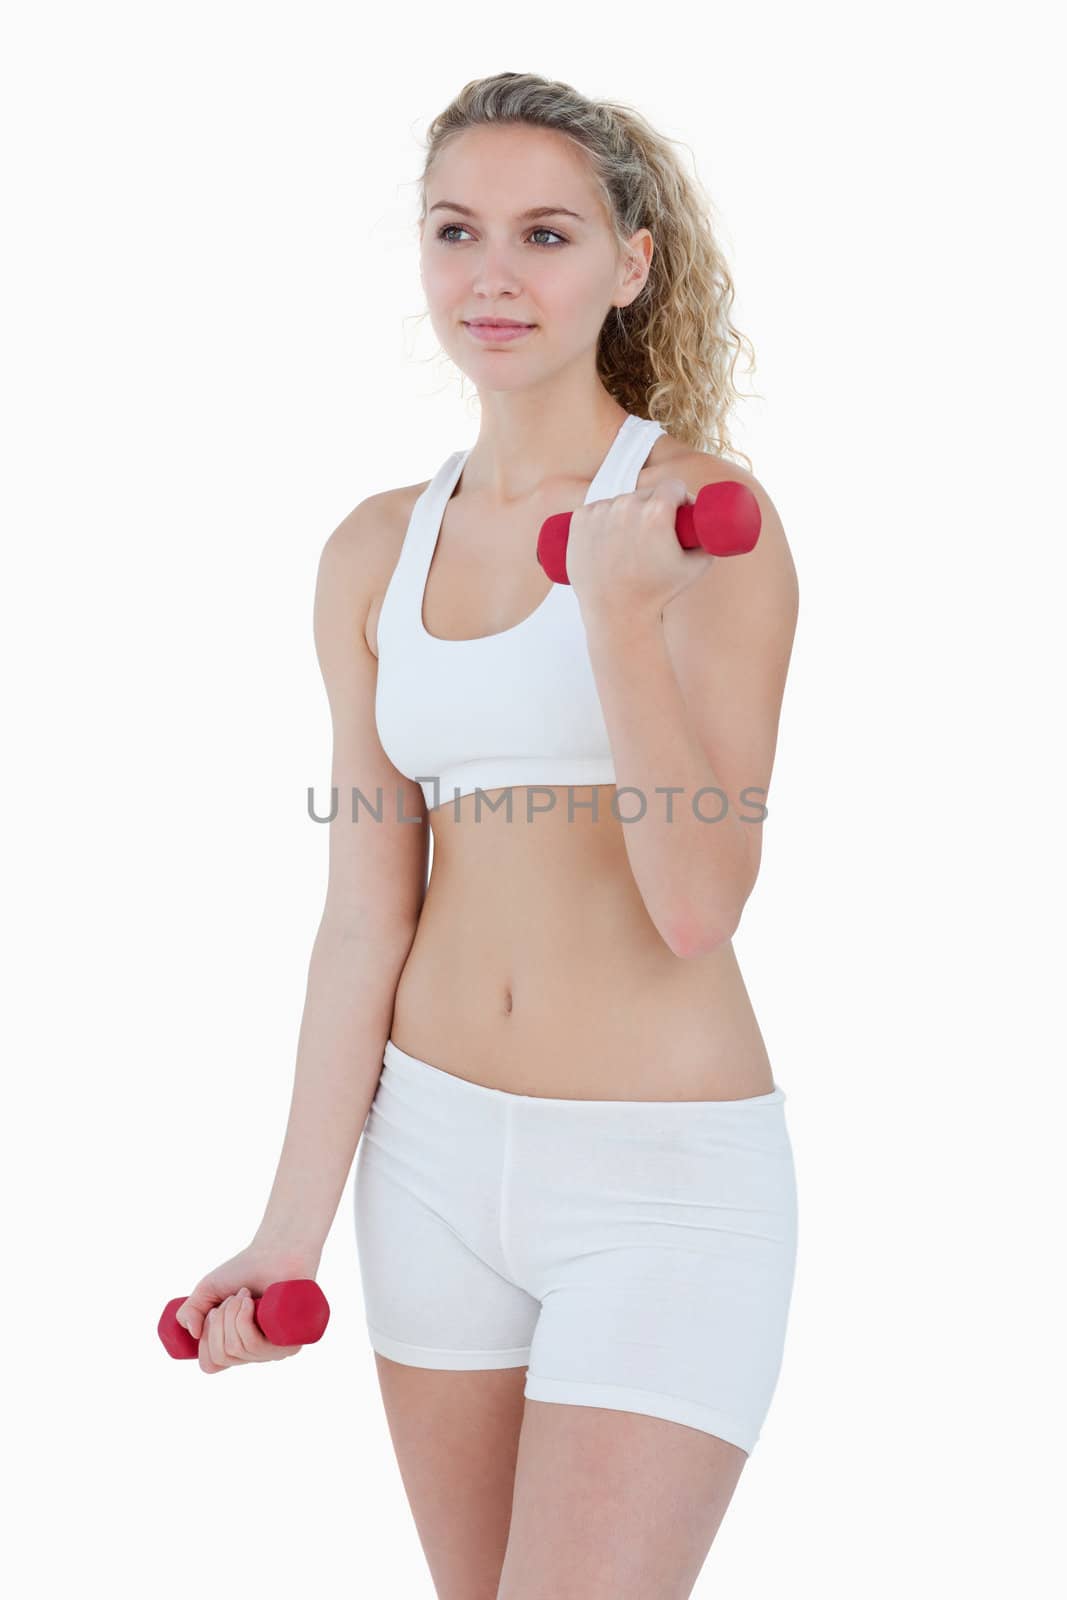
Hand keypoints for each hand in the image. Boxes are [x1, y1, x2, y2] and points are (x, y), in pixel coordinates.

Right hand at [175, 1239, 321, 1374]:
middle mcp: (256, 1353)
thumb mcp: (207, 1290)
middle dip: (218, 1320)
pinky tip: (251, 1301)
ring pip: (235, 1348)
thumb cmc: (246, 1269)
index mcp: (238, 1346)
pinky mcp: (290, 1343)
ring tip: (245, 1295)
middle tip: (233, 1297)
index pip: (210, 1365)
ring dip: (231, 1314)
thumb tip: (193, 1334)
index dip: (204, 1340)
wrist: (275, 1251)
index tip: (212, 1311)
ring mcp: (274, 1351)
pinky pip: (254, 1345)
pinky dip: (243, 1319)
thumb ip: (189, 1311)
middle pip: (221, 1356)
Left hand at [565, 478, 714, 629]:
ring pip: (620, 501)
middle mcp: (626, 506)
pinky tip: (606, 536)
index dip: (680, 497)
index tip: (678, 511)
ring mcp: (600, 512)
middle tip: (653, 532)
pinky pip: (595, 509)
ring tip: (628, 541)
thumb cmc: (658, 593)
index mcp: (656, 513)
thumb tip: (719, 527)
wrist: (616, 613)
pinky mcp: (579, 520)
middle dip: (654, 507)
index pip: (674, 486)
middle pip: (646, 493)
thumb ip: (712, 543)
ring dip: (627, 513)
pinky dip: (601, 518)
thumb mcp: (695, 568)